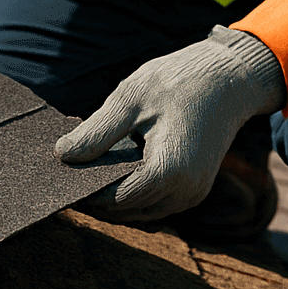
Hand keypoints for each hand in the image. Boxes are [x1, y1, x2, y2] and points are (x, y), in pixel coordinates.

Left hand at [54, 26, 284, 222]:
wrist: (230, 77)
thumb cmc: (180, 80)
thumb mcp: (130, 98)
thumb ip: (96, 132)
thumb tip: (62, 156)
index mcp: (168, 171)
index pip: (114, 199)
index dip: (84, 192)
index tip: (57, 179)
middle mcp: (184, 192)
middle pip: (126, 210)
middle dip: (95, 197)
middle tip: (65, 177)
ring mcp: (193, 194)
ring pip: (141, 210)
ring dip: (114, 197)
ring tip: (85, 172)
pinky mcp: (194, 189)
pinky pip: (155, 201)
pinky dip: (133, 191)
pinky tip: (113, 169)